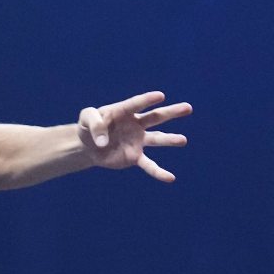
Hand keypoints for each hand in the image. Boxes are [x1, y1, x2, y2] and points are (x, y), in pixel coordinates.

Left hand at [77, 91, 191, 181]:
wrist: (87, 146)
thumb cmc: (88, 127)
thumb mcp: (85, 119)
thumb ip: (95, 125)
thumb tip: (104, 142)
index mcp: (123, 111)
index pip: (137, 104)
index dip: (148, 100)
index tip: (161, 96)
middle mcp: (135, 124)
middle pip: (156, 117)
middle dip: (171, 112)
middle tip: (188, 108)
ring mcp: (137, 141)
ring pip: (157, 139)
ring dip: (170, 140)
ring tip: (183, 140)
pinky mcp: (135, 157)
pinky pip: (149, 165)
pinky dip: (159, 172)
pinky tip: (170, 178)